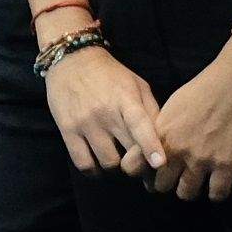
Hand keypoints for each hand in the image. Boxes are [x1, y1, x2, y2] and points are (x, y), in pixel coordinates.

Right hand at [44, 44, 163, 175]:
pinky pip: (83, 163)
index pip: (140, 124)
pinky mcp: (67, 130)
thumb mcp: (136, 85)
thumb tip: (164, 140)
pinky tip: (98, 166)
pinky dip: (94, 171)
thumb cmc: (111, 75)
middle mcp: (105, 112)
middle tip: (141, 164)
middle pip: (127, 151)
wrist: (72, 60)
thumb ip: (151, 110)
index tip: (160, 163)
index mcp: (126, 99)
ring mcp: (85, 123)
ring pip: (107, 162)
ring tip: (118, 161)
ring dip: (116, 167)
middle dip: (139, 163)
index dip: (151, 145)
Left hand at [146, 46, 231, 200]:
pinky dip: (217, 194)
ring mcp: (202, 159)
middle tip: (175, 178)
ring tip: (196, 182)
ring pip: (186, 194)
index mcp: (160, 134)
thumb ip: (162, 129)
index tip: (150, 172)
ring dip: (190, 190)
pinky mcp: (226, 164)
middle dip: (166, 184)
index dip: (140, 172)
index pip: (134, 166)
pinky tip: (217, 186)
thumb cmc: (204, 88)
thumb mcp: (172, 106)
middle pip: (161, 186)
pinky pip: (217, 194)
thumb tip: (156, 146)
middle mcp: (176, 151)